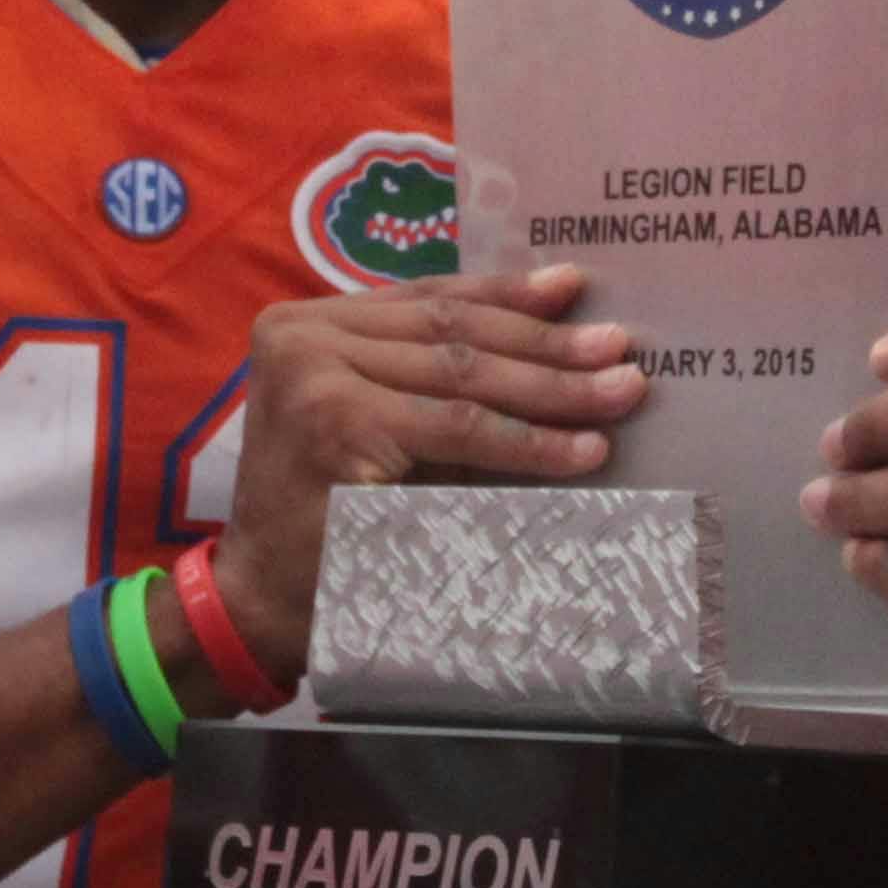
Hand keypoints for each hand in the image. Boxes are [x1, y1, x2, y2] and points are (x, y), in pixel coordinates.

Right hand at [210, 267, 642, 678]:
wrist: (263, 600)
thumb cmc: (327, 515)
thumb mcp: (373, 420)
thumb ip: (431, 376)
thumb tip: (556, 335)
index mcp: (305, 322)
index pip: (426, 300)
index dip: (505, 294)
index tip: (575, 288)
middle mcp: (301, 335)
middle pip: (451, 333)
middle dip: (547, 343)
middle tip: (623, 349)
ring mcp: (315, 376)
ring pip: (463, 377)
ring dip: (555, 390)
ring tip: (621, 392)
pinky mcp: (338, 426)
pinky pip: (459, 430)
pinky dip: (531, 442)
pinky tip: (584, 450)